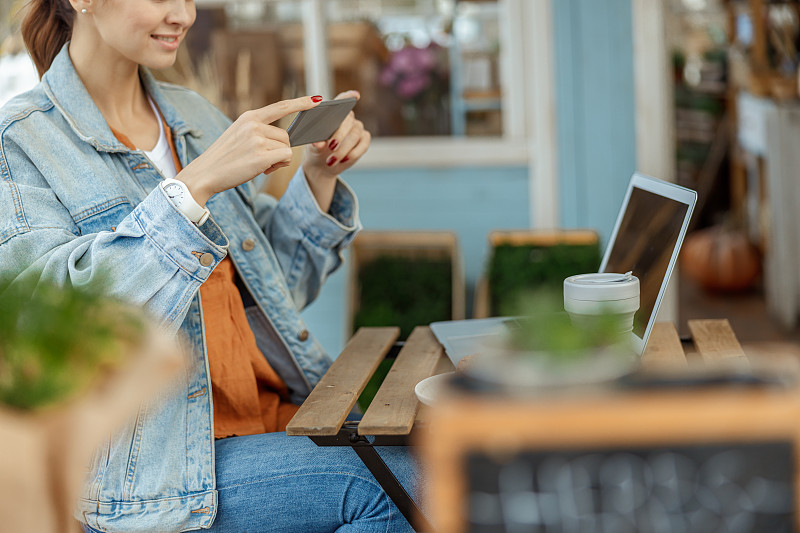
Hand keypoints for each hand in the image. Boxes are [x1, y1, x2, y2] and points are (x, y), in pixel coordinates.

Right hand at [176, 96, 322, 205]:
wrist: (205, 173)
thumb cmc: (225, 158)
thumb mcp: (239, 136)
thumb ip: (260, 132)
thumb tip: (287, 139)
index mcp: (249, 117)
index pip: (280, 107)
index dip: (300, 103)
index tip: (317, 100)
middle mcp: (254, 125)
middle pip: (286, 136)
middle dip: (280, 150)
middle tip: (261, 159)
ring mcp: (257, 139)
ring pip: (286, 148)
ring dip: (278, 160)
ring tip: (257, 164)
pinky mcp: (260, 155)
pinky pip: (285, 158)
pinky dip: (278, 166)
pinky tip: (262, 169)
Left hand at [302, 90, 370, 182]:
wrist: (322, 164)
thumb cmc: (317, 150)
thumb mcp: (313, 147)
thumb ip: (315, 143)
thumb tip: (319, 143)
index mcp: (334, 113)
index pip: (342, 100)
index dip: (349, 97)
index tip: (355, 96)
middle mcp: (348, 118)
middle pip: (348, 120)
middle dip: (340, 134)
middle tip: (331, 146)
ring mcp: (357, 128)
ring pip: (355, 134)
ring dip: (343, 148)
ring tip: (331, 160)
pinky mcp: (364, 140)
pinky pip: (363, 145)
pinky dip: (353, 153)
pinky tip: (344, 160)